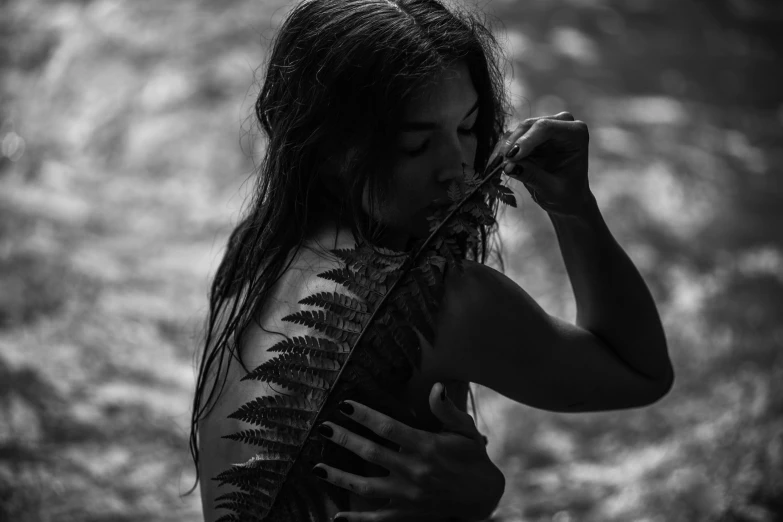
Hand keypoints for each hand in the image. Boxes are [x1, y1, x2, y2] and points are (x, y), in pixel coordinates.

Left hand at [311, 382, 504, 520]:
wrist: (484, 496)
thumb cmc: (473, 456)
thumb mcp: (465, 430)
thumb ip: (446, 410)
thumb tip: (436, 387)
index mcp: (427, 447)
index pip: (389, 428)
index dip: (364, 416)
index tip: (344, 405)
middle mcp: (415, 471)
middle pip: (372, 453)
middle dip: (345, 440)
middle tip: (323, 428)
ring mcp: (409, 496)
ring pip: (367, 487)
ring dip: (340, 477)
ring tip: (317, 468)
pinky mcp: (408, 514)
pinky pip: (378, 519)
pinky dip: (356, 521)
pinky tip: (337, 517)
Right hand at [487, 112, 592, 216]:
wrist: (567, 197)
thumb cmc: (566, 194)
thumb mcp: (551, 190)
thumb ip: (532, 176)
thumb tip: (508, 166)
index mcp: (575, 133)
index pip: (546, 128)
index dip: (526, 140)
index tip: (511, 157)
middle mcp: (561, 123)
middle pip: (529, 126)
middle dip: (513, 144)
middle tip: (501, 164)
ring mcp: (545, 126)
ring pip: (517, 130)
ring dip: (505, 148)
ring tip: (498, 166)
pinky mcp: (531, 134)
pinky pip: (511, 138)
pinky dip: (503, 151)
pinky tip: (497, 164)